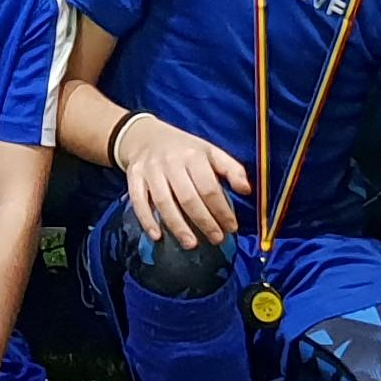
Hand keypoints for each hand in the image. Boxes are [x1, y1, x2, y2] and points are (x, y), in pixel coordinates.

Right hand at [116, 113, 250, 247]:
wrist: (145, 136)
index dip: (221, 210)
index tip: (231, 227)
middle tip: (216, 239)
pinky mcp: (133, 177)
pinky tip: (157, 236)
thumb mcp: (210, 151)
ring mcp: (150, 170)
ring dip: (178, 226)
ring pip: (164, 202)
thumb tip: (247, 190)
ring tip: (191, 244)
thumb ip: (231, 169)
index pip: (209, 187)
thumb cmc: (183, 149)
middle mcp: (171, 162)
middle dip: (204, 221)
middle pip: (188, 197)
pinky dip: (147, 220)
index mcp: (193, 155)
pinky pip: (138, 202)